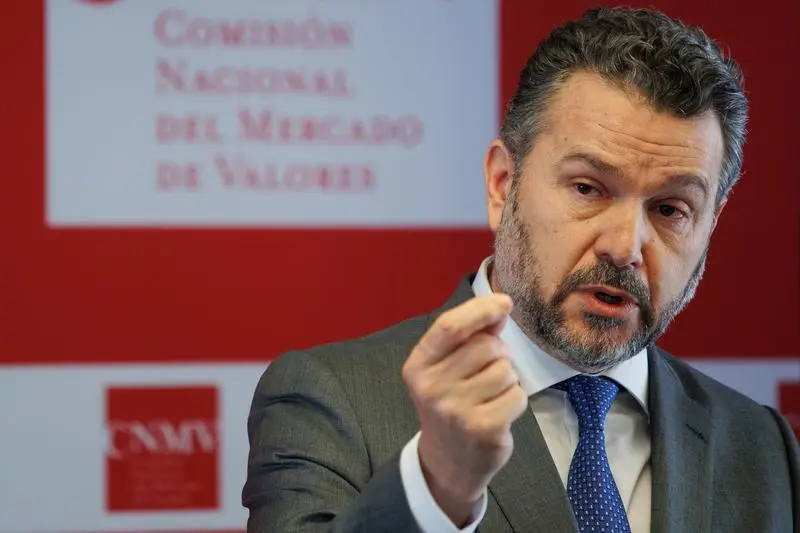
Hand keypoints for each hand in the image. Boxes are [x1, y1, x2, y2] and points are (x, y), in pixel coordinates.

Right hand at [402, 294, 527, 525]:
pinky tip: (500, 411)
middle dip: (499, 353)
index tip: (504, 303)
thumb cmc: (451, 404)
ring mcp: (456, 410)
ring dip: (508, 379)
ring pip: (505, 370)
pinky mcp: (483, 429)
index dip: (480, 309)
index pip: (449, 326)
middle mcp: (431, 387)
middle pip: (485, 346)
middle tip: (489, 372)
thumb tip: (500, 308)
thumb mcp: (447, 369)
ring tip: (492, 394)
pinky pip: (517, 395)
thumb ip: (470, 336)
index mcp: (418, 366)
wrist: (448, 461)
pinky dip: (516, 399)